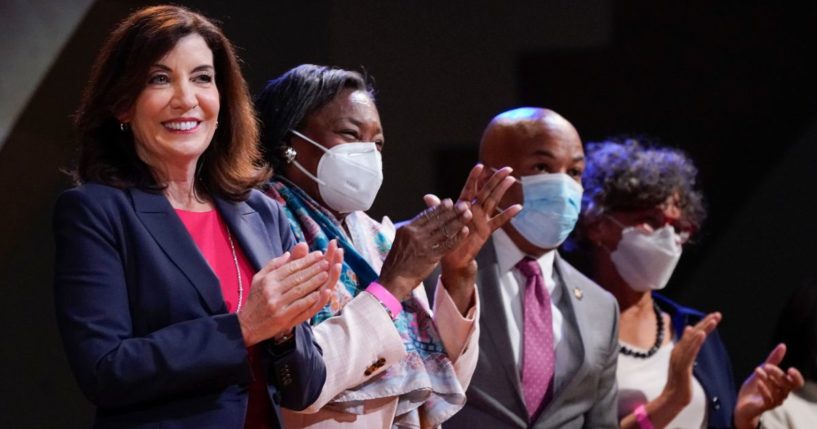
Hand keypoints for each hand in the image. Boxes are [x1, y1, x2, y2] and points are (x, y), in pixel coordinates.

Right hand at [238, 241, 342, 346]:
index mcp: (268, 280)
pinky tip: (319, 293)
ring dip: (314, 281)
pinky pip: (298, 306)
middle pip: (297, 277)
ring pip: (299, 290)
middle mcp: (272, 290)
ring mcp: (277, 304)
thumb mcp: (259, 279)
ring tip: (326, 274)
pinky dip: (309, 299)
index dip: (306, 260)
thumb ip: (274, 265)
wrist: (246, 325)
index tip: (319, 254)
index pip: (291, 267)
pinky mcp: (282, 317)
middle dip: (314, 268)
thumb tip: (289, 253)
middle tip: (326, 262)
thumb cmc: (255, 300)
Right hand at [378, 199, 470, 300]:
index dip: (439, 208)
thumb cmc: (396, 261)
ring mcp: (424, 245)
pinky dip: (457, 238)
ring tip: (468, 215)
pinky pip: (447, 245)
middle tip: (464, 205)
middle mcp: (415, 234)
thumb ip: (413, 229)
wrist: (394, 278)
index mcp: (407, 228)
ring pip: (444, 231)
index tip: (449, 202)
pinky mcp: (431, 257)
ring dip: (458, 221)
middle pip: (438, 220)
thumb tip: (424, 220)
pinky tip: (465, 231)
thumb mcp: (400, 239)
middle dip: (453, 212)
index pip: (426, 214)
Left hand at [429, 164, 520, 312]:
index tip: (480, 165)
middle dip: (496, 179)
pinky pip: (499, 221)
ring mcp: (482, 219)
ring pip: (494, 201)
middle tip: (507, 168)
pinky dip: (508, 214)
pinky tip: (518, 207)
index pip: (470, 188)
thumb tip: (427, 197)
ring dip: (502, 191)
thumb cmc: (445, 237)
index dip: (475, 177)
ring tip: (512, 179)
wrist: (452, 257)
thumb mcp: (440, 222)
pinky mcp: (487, 230)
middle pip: (486, 191)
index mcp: (462, 205)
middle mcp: (474, 209)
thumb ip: (436, 208)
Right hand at [623, 312, 720, 428]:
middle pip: (693, 334)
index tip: (714, 316)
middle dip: (705, 323)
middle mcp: (678, 351)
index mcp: (679, 350)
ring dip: (702, 329)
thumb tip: (691, 330)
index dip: (703, 324)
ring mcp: (679, 358)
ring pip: (692, 340)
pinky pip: (690, 352)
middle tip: (717, 314)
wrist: (672, 397)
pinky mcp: (682, 366)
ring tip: (712, 320)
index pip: (693, 334)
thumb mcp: (685, 361)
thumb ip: (688, 347)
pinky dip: (695, 342)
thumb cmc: (680, 382)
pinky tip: (701, 334)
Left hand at [734, 343, 805, 428]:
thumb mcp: (763, 370)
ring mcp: (774, 401)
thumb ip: (773, 359)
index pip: (797, 383)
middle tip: (766, 366)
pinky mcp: (765, 406)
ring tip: (758, 370)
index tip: (790, 369)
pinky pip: (769, 400)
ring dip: (768, 379)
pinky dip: (765, 390)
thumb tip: (783, 345)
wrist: (742, 403)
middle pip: (786, 384)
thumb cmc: (755, 387)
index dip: (796, 377)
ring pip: (777, 391)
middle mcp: (782, 394)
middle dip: (777, 373)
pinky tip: (759, 383)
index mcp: (783, 385)